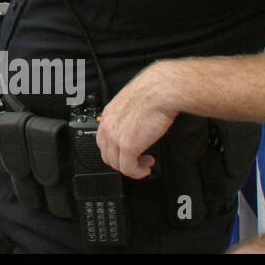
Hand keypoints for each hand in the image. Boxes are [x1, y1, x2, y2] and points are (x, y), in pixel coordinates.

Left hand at [94, 61, 180, 178]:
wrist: (161, 91)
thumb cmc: (154, 92)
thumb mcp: (133, 102)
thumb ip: (129, 114)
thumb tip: (137, 123)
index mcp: (108, 115)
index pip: (103, 141)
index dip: (116, 150)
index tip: (128, 152)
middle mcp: (108, 126)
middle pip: (107, 155)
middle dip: (123, 161)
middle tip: (138, 160)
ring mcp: (116, 137)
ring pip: (117, 164)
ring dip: (132, 168)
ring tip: (145, 163)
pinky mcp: (128, 146)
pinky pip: (128, 169)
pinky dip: (138, 172)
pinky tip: (147, 167)